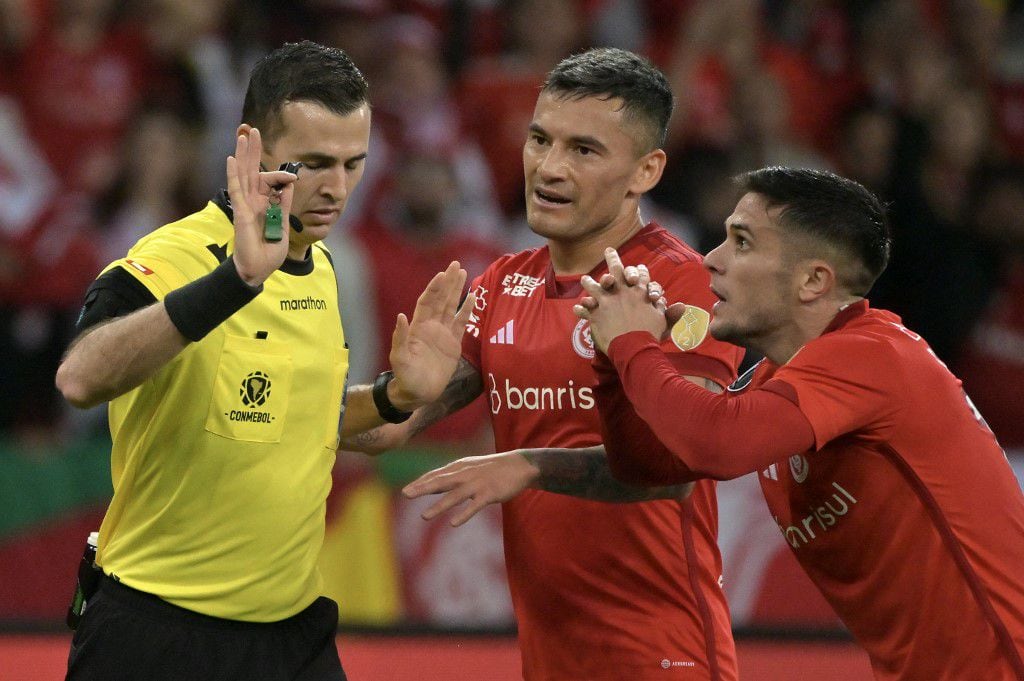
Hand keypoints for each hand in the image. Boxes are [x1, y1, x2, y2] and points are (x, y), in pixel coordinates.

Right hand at [226, 128, 298, 285]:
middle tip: (254, 131)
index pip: (270, 181)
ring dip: (243, 155)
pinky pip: (236, 189)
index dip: (281, 175)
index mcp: (265, 204)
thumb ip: (285, 204)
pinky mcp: (240, 211)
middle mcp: (253, 201)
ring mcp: (245, 205)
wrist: (259, 269)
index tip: (293, 176)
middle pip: (253, 170)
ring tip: (243, 136)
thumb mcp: (283, 224)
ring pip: (243, 174)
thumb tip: (290, 184)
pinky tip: (231, 159)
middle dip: (254, 151)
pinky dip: (233, 174)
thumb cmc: (269, 251)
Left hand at [387, 261, 475, 410]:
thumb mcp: (400, 358)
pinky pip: (461, 323)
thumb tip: (401, 316)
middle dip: (448, 282)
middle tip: (456, 264)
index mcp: (418, 327)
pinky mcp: (453, 344)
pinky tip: (473, 297)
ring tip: (463, 272)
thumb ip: (400, 338)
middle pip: (441, 299)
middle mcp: (431, 326)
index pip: (428, 302)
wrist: (418, 393)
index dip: (434, 288)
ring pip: (451, 307)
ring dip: (457, 290)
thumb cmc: (406, 377)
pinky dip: (467, 310)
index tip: (442, 274)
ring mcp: (443, 333)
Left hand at [402, 452, 539, 525]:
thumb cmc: (491, 468)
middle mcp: (466, 474)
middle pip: (441, 482)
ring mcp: (477, 484)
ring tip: (424, 516)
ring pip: (455, 496)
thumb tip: (430, 483)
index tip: (406, 490)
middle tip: (406, 494)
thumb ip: (451, 475)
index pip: (436, 475)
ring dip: (439, 506)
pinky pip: (474, 506)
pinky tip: (453, 523)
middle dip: (422, 488)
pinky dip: (464, 514)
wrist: (519, 465)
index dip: (421, 482)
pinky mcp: (489, 494)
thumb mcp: (469, 467)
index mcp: (460, 467)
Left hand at [574, 248, 671, 352]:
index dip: (639, 270)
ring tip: (584, 278)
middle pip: (616, 270)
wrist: (634, 346)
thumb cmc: (650, 335)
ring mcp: (608, 299)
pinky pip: (587, 305)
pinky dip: (582, 306)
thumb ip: (671, 313)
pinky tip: (577, 305)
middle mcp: (623, 291)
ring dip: (590, 281)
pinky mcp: (597, 311)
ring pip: (596, 285)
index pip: (641, 275)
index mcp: (640, 291)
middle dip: (613, 258)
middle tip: (608, 250)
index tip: (638, 266)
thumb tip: (683, 306)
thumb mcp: (663, 322)